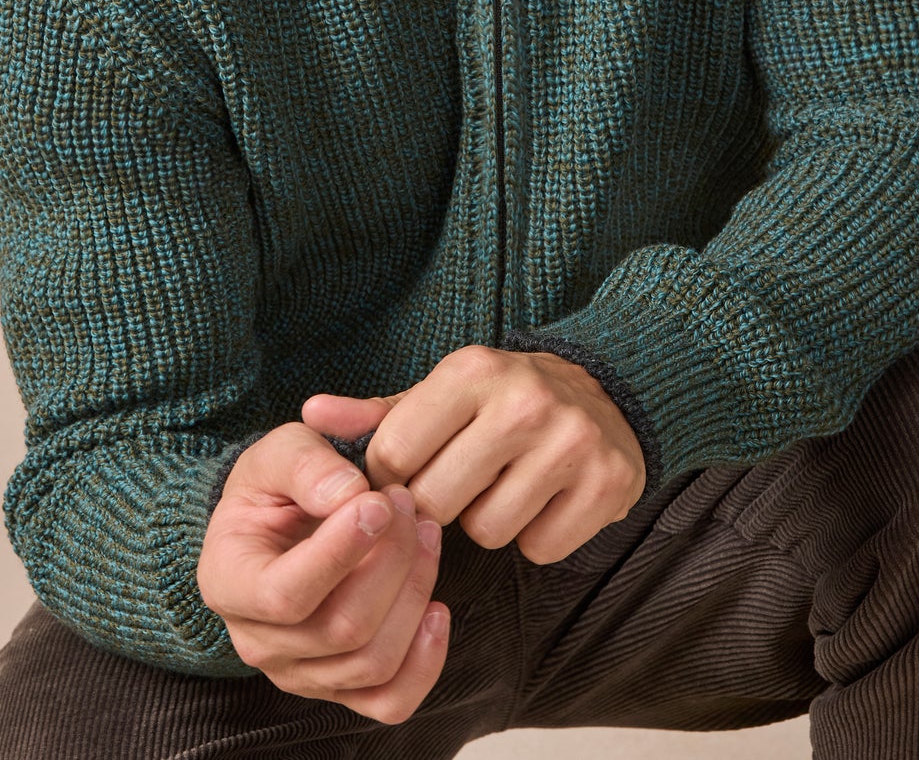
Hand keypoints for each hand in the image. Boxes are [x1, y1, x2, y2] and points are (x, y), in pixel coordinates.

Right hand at [196, 422, 448, 723]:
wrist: (281, 518)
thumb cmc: (278, 485)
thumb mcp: (278, 453)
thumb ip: (308, 465)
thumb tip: (350, 495)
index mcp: (228, 582)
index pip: (285, 594)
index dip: (340, 552)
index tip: (380, 500)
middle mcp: (257, 641)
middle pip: (341, 628)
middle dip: (391, 560)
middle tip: (407, 500)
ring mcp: (300, 673)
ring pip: (372, 661)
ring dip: (414, 591)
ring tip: (425, 531)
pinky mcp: (340, 687)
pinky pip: (389, 701)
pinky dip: (425, 661)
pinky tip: (436, 607)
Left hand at [302, 345, 645, 564]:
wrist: (604, 391)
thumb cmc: (499, 401)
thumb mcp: (437, 395)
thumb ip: (374, 414)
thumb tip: (311, 413)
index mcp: (472, 370)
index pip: (393, 455)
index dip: (392, 478)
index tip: (412, 471)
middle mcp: (524, 400)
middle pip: (436, 501)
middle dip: (441, 504)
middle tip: (465, 479)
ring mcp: (572, 441)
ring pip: (487, 531)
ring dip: (488, 521)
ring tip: (506, 485)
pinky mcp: (607, 483)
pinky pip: (539, 548)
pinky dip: (536, 536)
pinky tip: (545, 500)